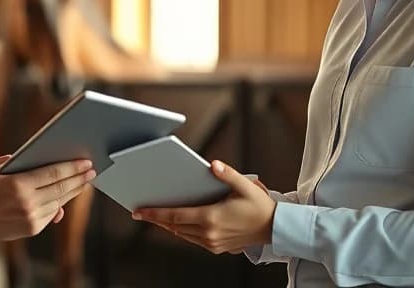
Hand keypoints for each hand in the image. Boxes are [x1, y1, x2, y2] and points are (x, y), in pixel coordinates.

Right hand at [0, 159, 94, 240]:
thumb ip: (19, 165)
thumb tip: (42, 160)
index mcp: (19, 185)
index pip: (53, 174)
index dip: (72, 167)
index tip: (86, 162)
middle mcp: (27, 203)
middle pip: (61, 188)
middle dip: (79, 179)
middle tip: (91, 171)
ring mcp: (30, 218)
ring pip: (59, 202)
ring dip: (73, 192)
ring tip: (82, 182)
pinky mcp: (31, 229)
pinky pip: (51, 214)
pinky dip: (60, 203)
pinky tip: (66, 195)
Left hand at [132, 161, 275, 254]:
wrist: (274, 228)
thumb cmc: (260, 206)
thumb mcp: (245, 186)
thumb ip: (227, 174)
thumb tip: (213, 165)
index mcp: (211, 217)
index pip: (174, 216)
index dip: (154, 213)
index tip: (139, 211)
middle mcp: (208, 233)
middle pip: (174, 226)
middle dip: (156, 219)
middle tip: (141, 212)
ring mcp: (212, 243)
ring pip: (181, 234)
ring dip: (167, 225)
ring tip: (155, 216)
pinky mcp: (216, 247)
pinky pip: (191, 240)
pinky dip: (181, 231)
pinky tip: (176, 223)